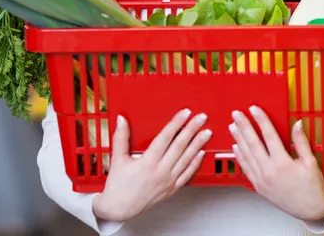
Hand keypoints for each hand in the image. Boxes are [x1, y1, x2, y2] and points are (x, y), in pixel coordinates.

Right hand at [92, 109, 210, 221]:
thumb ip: (121, 137)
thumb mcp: (117, 159)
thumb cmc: (118, 186)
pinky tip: (201, 153)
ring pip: (186, 159)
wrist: (119, 209)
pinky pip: (187, 175)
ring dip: (198, 144)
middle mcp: (160, 171)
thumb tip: (121, 120)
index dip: (176, 123)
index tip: (185, 113)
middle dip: (192, 129)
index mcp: (147, 162)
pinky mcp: (171, 189)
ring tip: (206, 132)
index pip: (166, 137)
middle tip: (201, 118)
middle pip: (180, 146)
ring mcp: (168, 181)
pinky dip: (195, 163)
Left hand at [229, 106, 323, 221]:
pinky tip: (235, 147)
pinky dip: (239, 157)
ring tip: (232, 126)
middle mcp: (269, 171)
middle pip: (253, 143)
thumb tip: (297, 123)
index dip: (261, 120)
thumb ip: (302, 142)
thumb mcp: (310, 162)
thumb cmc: (311, 187)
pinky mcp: (258, 186)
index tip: (254, 109)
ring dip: (238, 139)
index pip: (269, 135)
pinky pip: (246, 169)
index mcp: (282, 163)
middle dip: (243, 126)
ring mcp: (262, 180)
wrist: (310, 210)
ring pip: (246, 155)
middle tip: (236, 114)